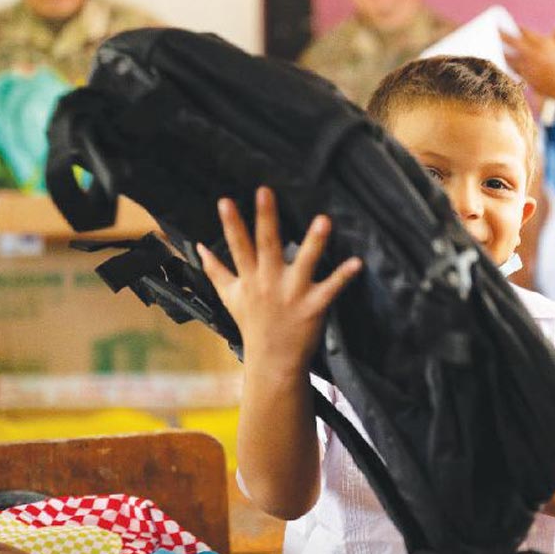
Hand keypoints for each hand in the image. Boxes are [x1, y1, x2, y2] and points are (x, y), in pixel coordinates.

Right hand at [197, 187, 361, 375]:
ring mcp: (293, 294)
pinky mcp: (314, 306)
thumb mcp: (230, 297)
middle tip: (266, 191)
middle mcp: (270, 283)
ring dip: (314, 242)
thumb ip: (215, 270)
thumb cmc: (253, 325)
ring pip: (304, 263)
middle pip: (267, 245)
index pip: (238, 246)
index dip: (231, 224)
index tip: (226, 201)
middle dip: (266, 218)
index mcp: (250, 278)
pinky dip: (344, 276)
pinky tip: (356, 263)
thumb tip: (198, 248)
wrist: (272, 362)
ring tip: (323, 220)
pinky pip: (331, 288)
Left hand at [502, 27, 554, 104]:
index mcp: (545, 43)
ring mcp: (531, 69)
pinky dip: (512, 70)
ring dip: (504, 54)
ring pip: (511, 59)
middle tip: (495, 31)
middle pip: (513, 42)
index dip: (516, 28)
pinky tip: (507, 68)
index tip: (509, 24)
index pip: (525, 32)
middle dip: (502, 35)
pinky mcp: (531, 83)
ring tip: (498, 50)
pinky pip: (517, 75)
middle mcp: (535, 54)